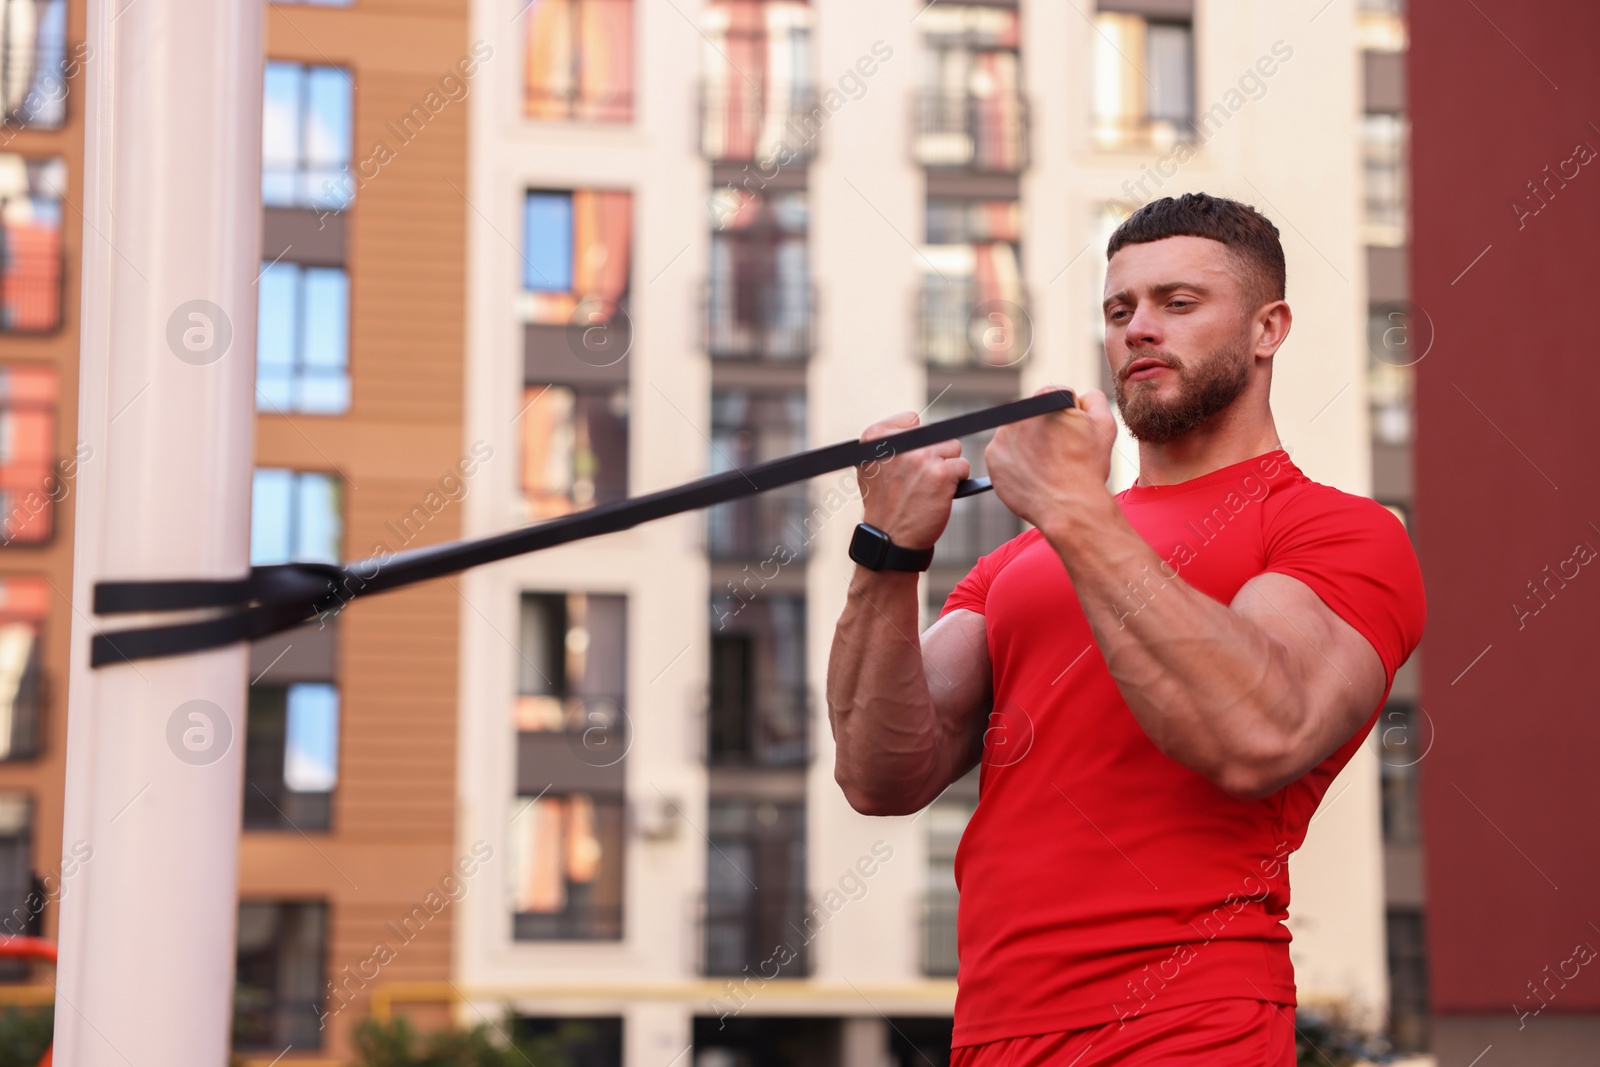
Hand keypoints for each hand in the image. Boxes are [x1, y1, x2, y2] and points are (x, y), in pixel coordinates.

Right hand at [856, 410, 970, 550]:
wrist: (889, 538)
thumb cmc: (884, 503)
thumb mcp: (870, 465)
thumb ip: (889, 440)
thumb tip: (915, 421)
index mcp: (875, 437)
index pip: (912, 419)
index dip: (915, 441)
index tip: (907, 460)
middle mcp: (897, 444)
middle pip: (934, 433)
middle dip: (933, 453)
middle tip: (919, 478)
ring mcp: (920, 457)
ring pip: (952, 447)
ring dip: (947, 466)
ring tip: (930, 485)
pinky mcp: (941, 473)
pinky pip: (962, 466)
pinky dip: (956, 481)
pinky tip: (940, 493)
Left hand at [985, 387, 1116, 537]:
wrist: (1069, 507)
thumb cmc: (1088, 468)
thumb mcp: (1104, 425)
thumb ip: (1093, 399)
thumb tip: (1079, 397)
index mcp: (1045, 399)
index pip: (1055, 397)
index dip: (1068, 416)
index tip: (1071, 435)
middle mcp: (1019, 414)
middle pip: (1033, 415)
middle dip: (1045, 429)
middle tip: (1059, 453)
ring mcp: (1002, 436)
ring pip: (1018, 435)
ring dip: (1029, 445)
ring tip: (1047, 466)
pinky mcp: (992, 458)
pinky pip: (1005, 455)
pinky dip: (1016, 463)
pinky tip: (1033, 474)